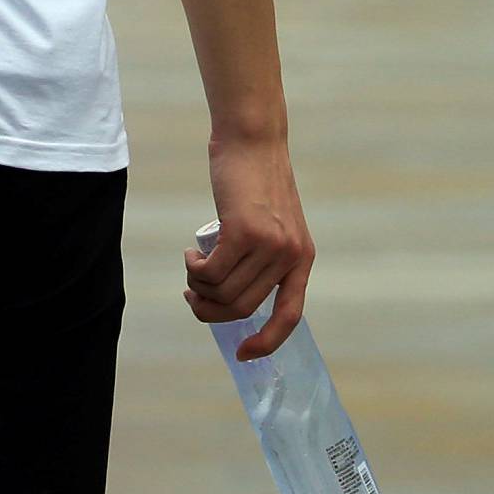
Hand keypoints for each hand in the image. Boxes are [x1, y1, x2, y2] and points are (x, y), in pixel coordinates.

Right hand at [184, 134, 315, 361]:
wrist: (252, 139)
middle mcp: (290, 256)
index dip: (268, 341)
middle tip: (193, 293)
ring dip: (199, 286)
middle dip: (211, 309)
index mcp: (302, 258)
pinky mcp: (243, 230)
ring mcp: (268, 244)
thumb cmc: (255, 179)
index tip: (244, 353)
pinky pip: (212, 270)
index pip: (290, 316)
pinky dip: (195, 269)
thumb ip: (264, 254)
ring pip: (224, 290)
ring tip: (192, 266)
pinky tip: (191, 254)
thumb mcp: (273, 222)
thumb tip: (232, 294)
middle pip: (243, 306)